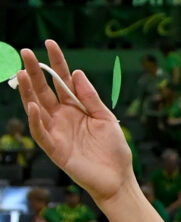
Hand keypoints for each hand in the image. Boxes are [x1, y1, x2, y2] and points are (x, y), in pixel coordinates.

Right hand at [17, 41, 135, 205]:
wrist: (119, 178)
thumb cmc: (114, 150)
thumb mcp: (106, 118)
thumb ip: (91, 98)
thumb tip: (77, 73)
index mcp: (75, 108)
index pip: (62, 81)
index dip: (56, 63)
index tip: (50, 43)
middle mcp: (62, 117)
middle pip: (44, 90)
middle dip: (35, 72)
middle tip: (26, 52)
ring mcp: (57, 132)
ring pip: (37, 108)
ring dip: (28, 92)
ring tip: (21, 73)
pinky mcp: (56, 150)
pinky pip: (42, 133)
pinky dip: (36, 120)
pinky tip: (33, 106)